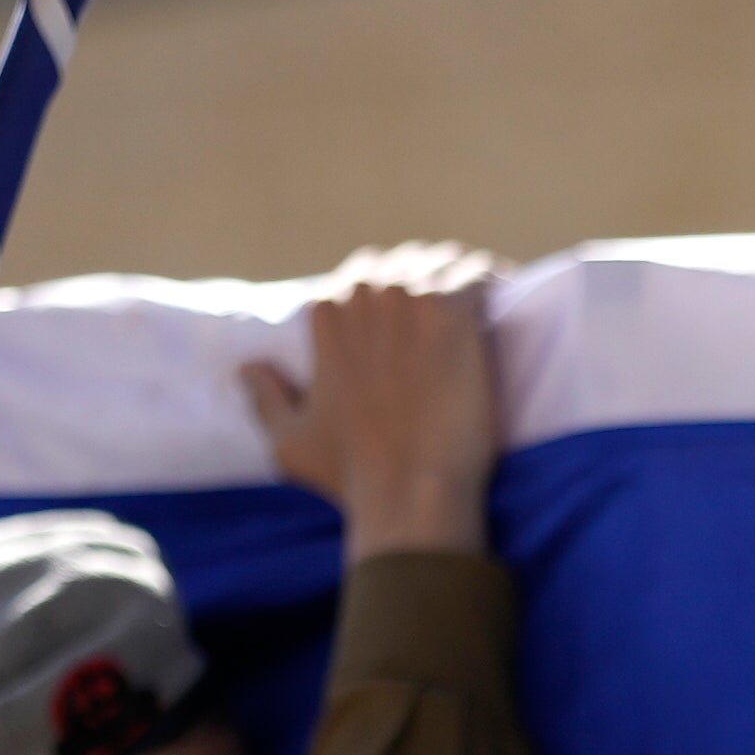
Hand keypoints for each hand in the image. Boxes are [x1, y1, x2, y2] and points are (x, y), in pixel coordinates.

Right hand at [240, 240, 505, 559]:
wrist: (410, 492)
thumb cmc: (352, 474)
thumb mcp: (289, 441)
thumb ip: (266, 398)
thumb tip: (247, 368)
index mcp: (326, 314)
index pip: (362, 278)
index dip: (393, 295)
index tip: (418, 317)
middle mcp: (363, 295)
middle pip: (403, 265)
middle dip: (427, 280)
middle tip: (455, 308)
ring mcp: (409, 299)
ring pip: (443, 263)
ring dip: (463, 276)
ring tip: (485, 295)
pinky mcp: (453, 313)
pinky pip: (479, 275)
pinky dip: (494, 279)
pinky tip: (507, 291)